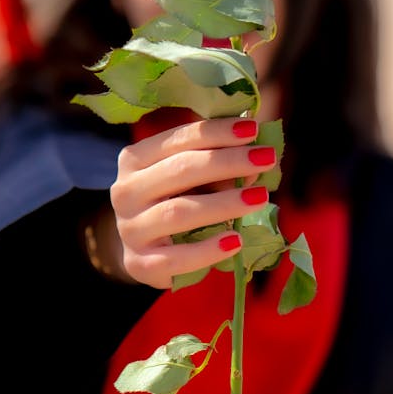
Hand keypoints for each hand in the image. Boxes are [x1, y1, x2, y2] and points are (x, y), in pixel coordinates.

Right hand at [110, 117, 275, 288]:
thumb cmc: (175, 202)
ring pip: (179, 212)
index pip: (178, 139)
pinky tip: (236, 240)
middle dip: (228, 161)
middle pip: (180, 170)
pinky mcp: (140, 264)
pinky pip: (177, 258)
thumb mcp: (191, 179)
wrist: (145, 252)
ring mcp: (130, 230)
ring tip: (260, 197)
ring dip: (224, 203)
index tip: (252, 129)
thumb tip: (255, 164)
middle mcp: (125, 192)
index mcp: (134, 159)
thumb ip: (218, 167)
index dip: (217, 132)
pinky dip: (208, 250)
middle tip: (267, 158)